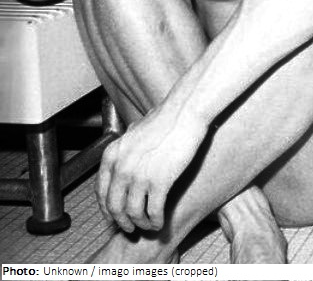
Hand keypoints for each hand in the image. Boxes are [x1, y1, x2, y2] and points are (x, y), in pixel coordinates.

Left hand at [96, 105, 207, 232]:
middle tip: (130, 228)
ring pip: (133, 213)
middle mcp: (121, 167)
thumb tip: (126, 156)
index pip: (101, 192)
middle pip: (115, 207)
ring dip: (140, 224)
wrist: (184, 113)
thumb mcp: (135, 131)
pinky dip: (156, 222)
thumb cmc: (164, 118)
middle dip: (122, 222)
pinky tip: (161, 222)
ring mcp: (139, 175)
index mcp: (113, 154)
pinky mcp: (160, 182)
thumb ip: (126, 147)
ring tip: (149, 226)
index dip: (107, 210)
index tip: (114, 217)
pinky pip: (153, 212)